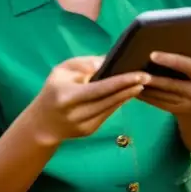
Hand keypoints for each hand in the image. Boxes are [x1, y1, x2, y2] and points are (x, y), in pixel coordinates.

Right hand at [30, 56, 149, 143]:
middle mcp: (75, 114)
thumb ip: (84, 63)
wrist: (42, 123)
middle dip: (130, 88)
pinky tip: (128, 94)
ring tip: (141, 84)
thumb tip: (107, 60)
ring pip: (111, 108)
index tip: (139, 75)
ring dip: (127, 96)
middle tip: (148, 77)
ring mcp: (82, 125)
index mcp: (67, 97)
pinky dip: (118, 103)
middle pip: (109, 99)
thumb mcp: (62, 71)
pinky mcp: (89, 131)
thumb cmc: (54, 90)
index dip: (121, 82)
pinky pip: (108, 114)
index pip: (100, 88)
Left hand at [138, 52, 190, 116]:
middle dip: (153, 78)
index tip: (152, 55)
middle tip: (136, 72)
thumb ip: (184, 62)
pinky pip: (157, 103)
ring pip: (162, 95)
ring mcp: (189, 105)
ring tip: (131, 79)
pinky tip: (134, 88)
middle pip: (173, 84)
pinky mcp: (177, 111)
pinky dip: (145, 95)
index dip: (171, 60)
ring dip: (145, 87)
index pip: (188, 66)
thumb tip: (158, 51)